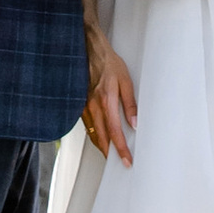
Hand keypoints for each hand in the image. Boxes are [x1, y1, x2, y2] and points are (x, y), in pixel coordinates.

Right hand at [82, 30, 137, 165]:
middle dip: (109, 153)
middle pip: (101, 137)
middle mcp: (93, 106)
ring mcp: (83, 106)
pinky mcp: (79, 104)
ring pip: (92, 133)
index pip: (115, 132)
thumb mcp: (125, 81)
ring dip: (101, 146)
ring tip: (110, 154)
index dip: (121, 149)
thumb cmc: (108, 63)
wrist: (89, 50)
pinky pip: (86, 125)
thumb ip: (130, 104)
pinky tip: (99, 137)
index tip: (126, 160)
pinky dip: (93, 135)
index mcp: (106, 100)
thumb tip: (134, 123)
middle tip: (117, 162)